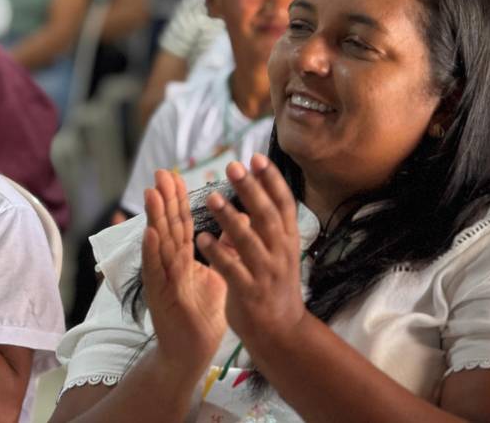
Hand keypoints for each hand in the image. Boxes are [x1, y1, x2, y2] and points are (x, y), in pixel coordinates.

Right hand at [141, 171, 227, 372]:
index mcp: (184, 258)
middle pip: (168, 226)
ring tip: (152, 193)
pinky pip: (155, 271)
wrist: (192, 352)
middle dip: (165, 199)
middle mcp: (170, 264)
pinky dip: (152, 252)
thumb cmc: (203, 314)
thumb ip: (224, 249)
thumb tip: (241, 221)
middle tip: (161, 172)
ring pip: (158, 243)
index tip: (177, 174)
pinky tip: (150, 234)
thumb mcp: (217, 275)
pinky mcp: (160, 297)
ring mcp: (163, 279)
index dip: (179, 199)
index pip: (182, 223)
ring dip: (154, 217)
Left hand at [195, 154, 307, 350]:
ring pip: (248, 241)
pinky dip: (217, 253)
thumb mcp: (280, 252)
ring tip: (212, 197)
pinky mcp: (250, 294)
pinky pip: (232, 270)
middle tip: (232, 166)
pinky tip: (201, 238)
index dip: (272, 180)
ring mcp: (266, 274)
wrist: (282, 331)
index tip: (256, 158)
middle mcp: (280, 253)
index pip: (283, 204)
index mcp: (288, 241)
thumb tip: (257, 189)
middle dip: (250, 190)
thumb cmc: (275, 286)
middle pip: (266, 216)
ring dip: (230, 218)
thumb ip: (268, 225)